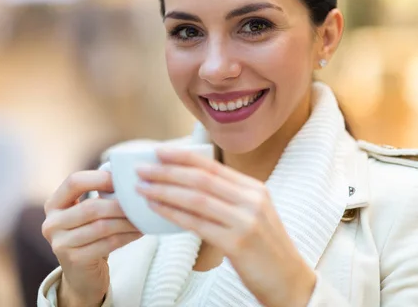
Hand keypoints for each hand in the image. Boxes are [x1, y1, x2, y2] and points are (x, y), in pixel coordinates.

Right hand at [42, 170, 142, 306]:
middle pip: (91, 207)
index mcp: (53, 204)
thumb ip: (97, 194)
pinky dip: (126, 236)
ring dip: (126, 221)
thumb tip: (124, 174)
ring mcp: (60, 244)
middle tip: (140, 201)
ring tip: (142, 217)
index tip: (122, 179)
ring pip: (101, 227)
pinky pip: (107, 244)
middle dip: (119, 204)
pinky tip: (138, 232)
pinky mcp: (74, 260)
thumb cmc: (88, 235)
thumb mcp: (85, 213)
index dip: (100, 178)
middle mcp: (51, 223)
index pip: (74, 182)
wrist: (81, 274)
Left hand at [136, 149, 315, 306]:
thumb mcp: (252, 214)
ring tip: (142, 188)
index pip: (212, 165)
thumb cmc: (264, 248)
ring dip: (164, 191)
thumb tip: (187, 183)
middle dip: (167, 171)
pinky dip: (173, 214)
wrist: (290, 282)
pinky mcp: (237, 243)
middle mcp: (251, 200)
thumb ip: (227, 197)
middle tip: (141, 169)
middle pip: (201, 179)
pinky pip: (197, 224)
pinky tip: (156, 208)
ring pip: (196, 198)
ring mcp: (245, 221)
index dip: (182, 156)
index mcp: (254, 189)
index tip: (158, 151)